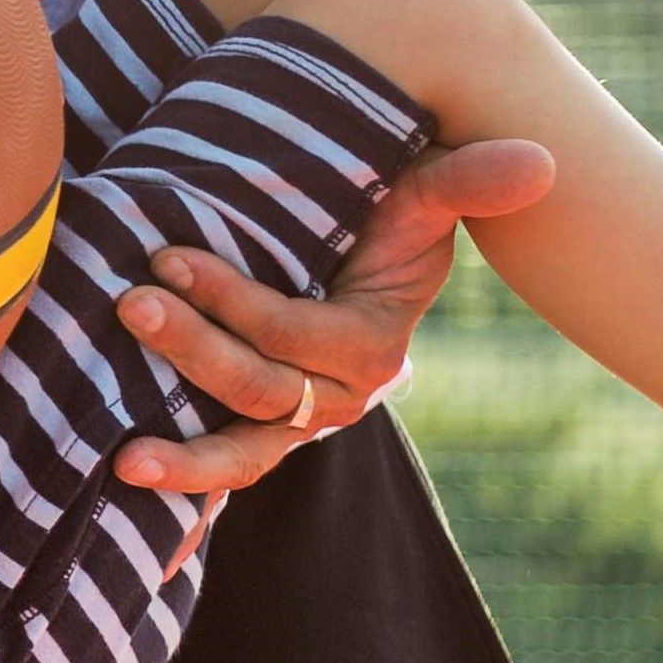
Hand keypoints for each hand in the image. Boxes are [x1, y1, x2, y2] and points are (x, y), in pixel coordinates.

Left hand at [111, 135, 558, 493]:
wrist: (350, 254)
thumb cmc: (379, 214)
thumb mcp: (421, 195)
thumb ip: (465, 181)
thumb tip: (538, 163)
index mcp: (374, 346)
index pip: (299, 334)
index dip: (236, 301)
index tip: (169, 257)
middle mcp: (339, 398)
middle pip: (263, 390)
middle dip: (192, 350)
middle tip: (130, 304)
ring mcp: (297, 426)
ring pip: (243, 451)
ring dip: (185, 458)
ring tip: (124, 457)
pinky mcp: (257, 436)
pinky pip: (224, 474)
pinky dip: (185, 492)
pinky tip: (129, 500)